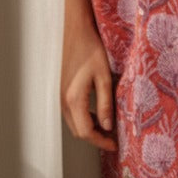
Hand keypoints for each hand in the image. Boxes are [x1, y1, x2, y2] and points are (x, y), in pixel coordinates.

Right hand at [60, 19, 116, 152]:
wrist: (77, 33)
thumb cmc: (91, 51)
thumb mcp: (104, 77)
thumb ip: (105, 103)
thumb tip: (108, 127)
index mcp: (74, 100)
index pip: (86, 132)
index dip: (101, 142)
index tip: (115, 145)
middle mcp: (64, 102)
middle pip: (78, 132)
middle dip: (96, 138)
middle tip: (114, 139)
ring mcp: (62, 97)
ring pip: (75, 124)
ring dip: (91, 129)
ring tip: (109, 128)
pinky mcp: (64, 91)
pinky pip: (73, 114)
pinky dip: (86, 119)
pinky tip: (99, 114)